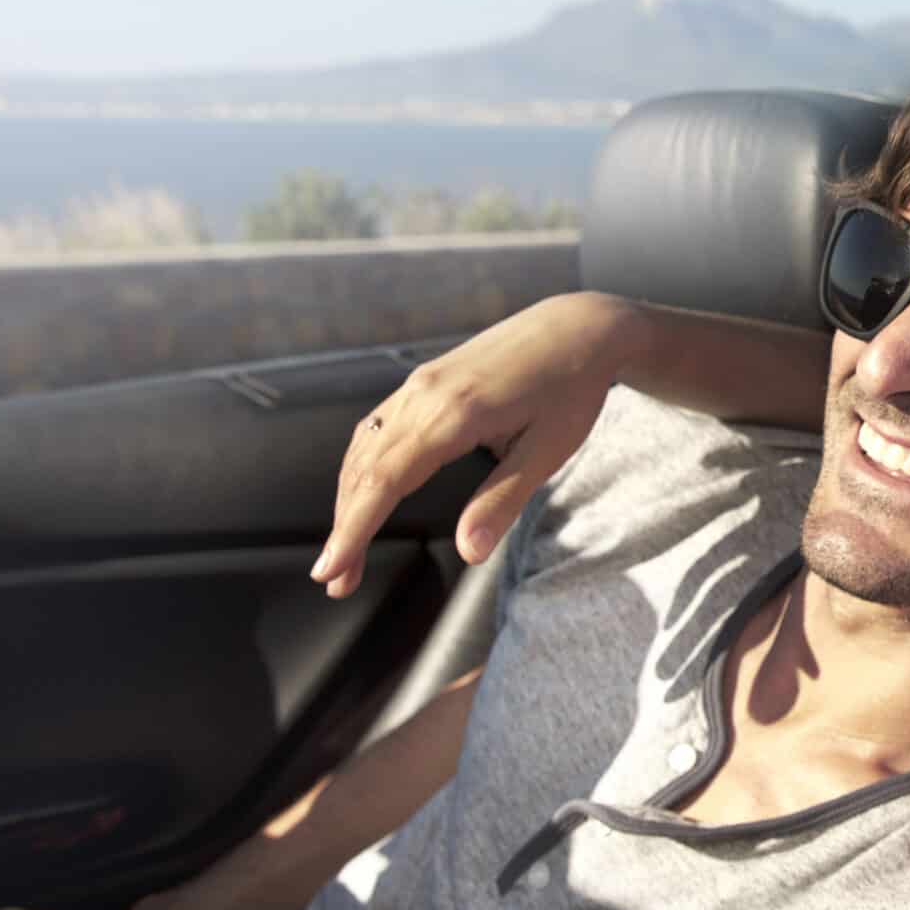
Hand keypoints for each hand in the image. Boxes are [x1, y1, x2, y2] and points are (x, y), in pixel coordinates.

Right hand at [314, 291, 641, 595]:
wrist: (577, 327)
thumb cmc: (572, 388)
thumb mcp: (549, 450)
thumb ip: (503, 501)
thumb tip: (470, 554)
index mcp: (455, 414)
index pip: (386, 482)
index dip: (354, 530)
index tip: (332, 570)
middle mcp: (425, 394)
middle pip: (366, 470)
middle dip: (345, 528)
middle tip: (335, 582)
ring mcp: (421, 383)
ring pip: (365, 447)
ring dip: (348, 500)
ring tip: (346, 549)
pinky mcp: (425, 380)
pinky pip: (377, 426)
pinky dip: (362, 466)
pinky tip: (362, 492)